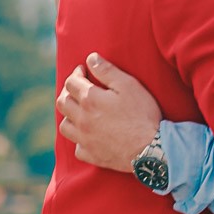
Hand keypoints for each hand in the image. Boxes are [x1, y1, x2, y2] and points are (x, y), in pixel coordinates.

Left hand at [56, 53, 163, 171]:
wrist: (151, 148)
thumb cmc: (142, 114)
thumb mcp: (128, 85)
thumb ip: (107, 70)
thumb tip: (90, 59)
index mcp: (90, 99)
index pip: (71, 82)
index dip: (76, 73)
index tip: (84, 71)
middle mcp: (82, 119)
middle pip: (62, 102)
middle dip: (68, 92)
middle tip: (78, 88)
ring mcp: (85, 139)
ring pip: (64, 125)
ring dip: (69, 115)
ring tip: (80, 111)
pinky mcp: (92, 155)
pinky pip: (77, 147)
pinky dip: (79, 140)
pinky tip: (88, 135)